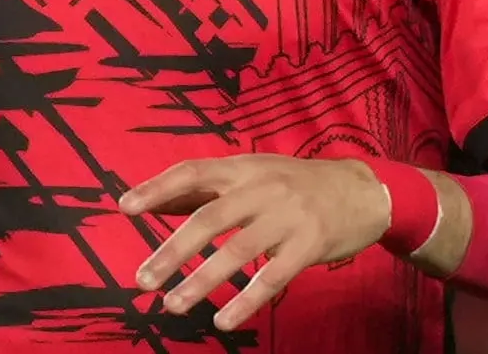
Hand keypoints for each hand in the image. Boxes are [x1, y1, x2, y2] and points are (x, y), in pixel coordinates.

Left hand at [118, 154, 390, 331]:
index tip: (125, 207)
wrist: (363, 191)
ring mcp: (287, 215)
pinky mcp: (309, 244)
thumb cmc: (297, 185)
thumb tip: (156, 201)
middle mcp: (262, 187)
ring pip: (237, 250)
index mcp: (244, 167)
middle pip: (209, 217)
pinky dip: (246, 299)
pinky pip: (273, 276)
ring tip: (173, 303)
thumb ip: (208, 189)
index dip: (158, 187)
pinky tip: (224, 319)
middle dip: (172, 249)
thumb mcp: (254, 174)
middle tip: (143, 278)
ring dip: (201, 280)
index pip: (193, 172)